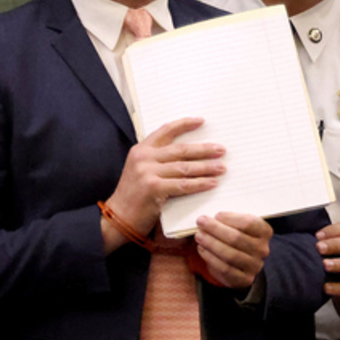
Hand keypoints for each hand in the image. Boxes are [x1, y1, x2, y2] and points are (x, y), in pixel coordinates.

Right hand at [102, 117, 224, 252]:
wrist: (118, 218)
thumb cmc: (133, 197)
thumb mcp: (141, 171)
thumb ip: (158, 161)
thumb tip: (190, 156)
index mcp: (141, 150)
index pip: (165, 131)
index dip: (184, 124)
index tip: (201, 121)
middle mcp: (143, 157)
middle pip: (180, 150)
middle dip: (204, 149)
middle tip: (221, 150)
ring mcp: (147, 172)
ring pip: (184, 167)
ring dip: (206, 167)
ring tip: (221, 167)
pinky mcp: (153, 188)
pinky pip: (182, 184)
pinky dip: (199, 183)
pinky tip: (212, 183)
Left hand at [193, 212, 271, 288]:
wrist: (242, 263)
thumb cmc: (237, 237)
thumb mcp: (237, 225)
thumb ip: (227, 221)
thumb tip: (209, 220)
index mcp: (264, 232)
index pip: (248, 223)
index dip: (230, 218)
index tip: (216, 215)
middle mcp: (262, 249)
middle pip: (236, 238)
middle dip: (215, 229)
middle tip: (201, 222)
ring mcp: (255, 265)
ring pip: (230, 255)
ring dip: (211, 244)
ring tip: (199, 236)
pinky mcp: (245, 279)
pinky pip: (225, 269)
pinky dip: (210, 258)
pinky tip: (202, 249)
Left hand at [317, 220, 339, 319]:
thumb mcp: (335, 252)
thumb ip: (322, 242)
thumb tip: (292, 234)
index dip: (333, 230)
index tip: (317, 235)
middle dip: (335, 245)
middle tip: (318, 247)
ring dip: (339, 264)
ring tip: (325, 265)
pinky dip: (338, 287)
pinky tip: (326, 287)